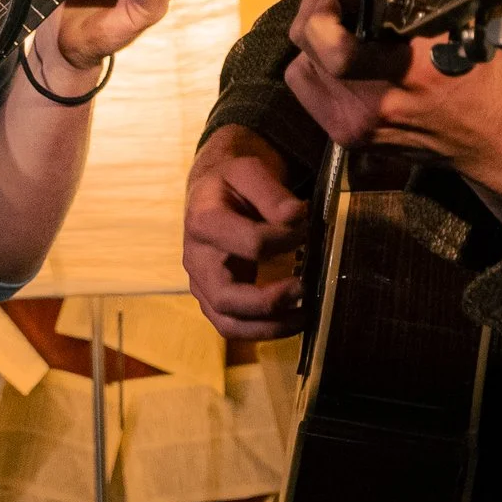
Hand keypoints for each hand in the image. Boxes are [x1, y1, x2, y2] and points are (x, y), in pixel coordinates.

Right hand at [182, 125, 309, 338]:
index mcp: (204, 221)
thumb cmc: (231, 183)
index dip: (285, 239)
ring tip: (304, 316)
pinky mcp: (211, 298)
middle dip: (269, 302)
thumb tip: (297, 216)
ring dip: (269, 327)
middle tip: (304, 289)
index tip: (306, 227)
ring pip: (227, 323)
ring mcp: (201, 283)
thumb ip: (272, 193)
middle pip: (226, 297)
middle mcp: (196, 258)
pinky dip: (263, 330)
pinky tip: (291, 319)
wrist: (211, 192)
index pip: (251, 243)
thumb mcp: (250, 171)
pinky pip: (232, 326)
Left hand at [283, 0, 501, 195]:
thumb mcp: (457, 25)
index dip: (320, 6)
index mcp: (409, 72)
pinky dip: (317, 70)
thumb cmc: (480, 75)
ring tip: (342, 32)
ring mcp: (356, 126)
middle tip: (338, 1)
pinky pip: (309, 94)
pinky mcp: (348, 139)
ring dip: (313, 45)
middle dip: (315, 14)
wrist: (492, 138)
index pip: (332, 45)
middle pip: (305, 48)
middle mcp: (374, 104)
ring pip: (299, 70)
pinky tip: (344, 62)